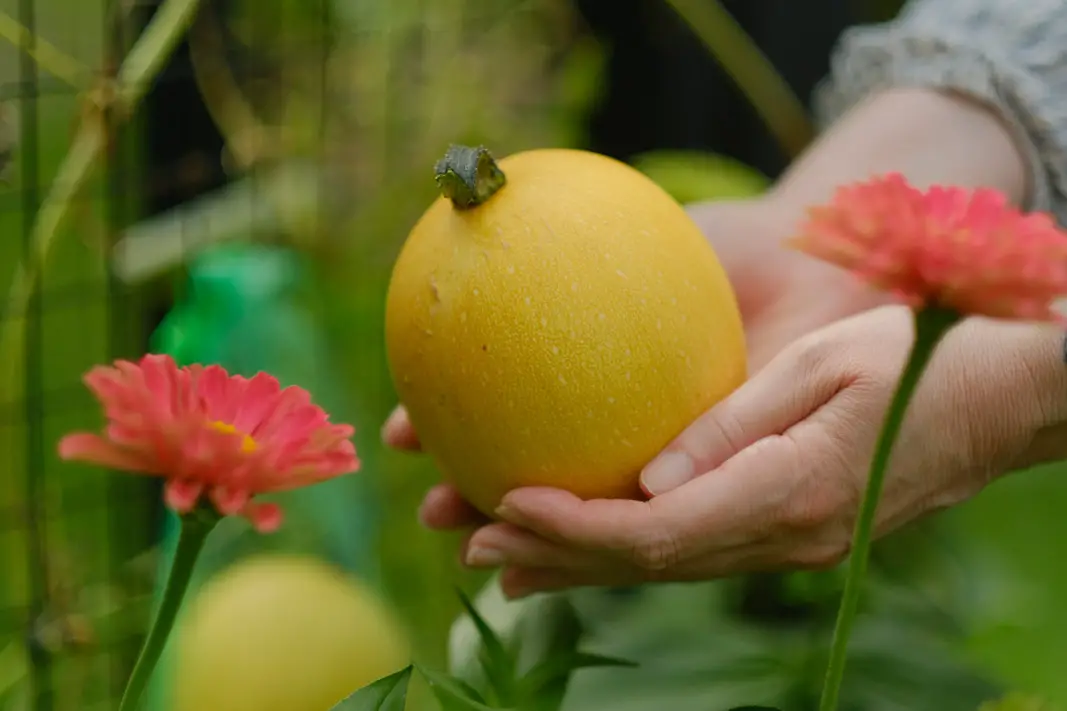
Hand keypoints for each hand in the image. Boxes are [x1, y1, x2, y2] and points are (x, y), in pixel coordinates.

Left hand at [440, 306, 1044, 596]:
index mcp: (787, 492)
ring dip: (578, 564)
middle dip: (555, 555)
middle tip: (472, 543)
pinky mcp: (785, 529)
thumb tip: (647, 477)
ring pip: (661, 566)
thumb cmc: (914, 362)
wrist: (992, 404)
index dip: (575, 528)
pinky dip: (623, 551)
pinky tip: (580, 545)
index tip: (505, 504)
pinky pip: (688, 548)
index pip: (657, 531)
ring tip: (501, 560)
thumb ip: (733, 424)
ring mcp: (785, 542)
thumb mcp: (824, 367)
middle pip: (645, 562)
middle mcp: (781, 536)